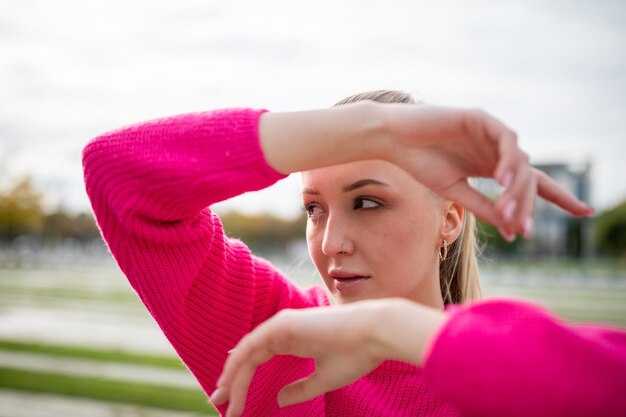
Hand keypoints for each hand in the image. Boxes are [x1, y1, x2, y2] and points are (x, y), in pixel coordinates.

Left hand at [210, 299, 445, 416]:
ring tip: (221, 397)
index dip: (243, 383)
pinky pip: (253, 344)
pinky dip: (240, 361)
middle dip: (231, 380)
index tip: (233, 406)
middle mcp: (284, 331)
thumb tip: (278, 399)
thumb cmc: (356, 355)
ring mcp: (282, 325)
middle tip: (218, 403)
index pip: (258, 361)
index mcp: (293, 341)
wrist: (374, 335)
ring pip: (247, 351)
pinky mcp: (284, 324)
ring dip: (232, 374)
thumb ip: (300, 389)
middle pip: (248, 356)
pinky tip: (231, 379)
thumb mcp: (323, 380)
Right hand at [261, 103, 592, 240]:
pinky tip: (502, 180)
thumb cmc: (419, 164)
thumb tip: (513, 229)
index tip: (584, 212)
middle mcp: (496, 150)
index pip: (533, 182)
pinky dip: (507, 161)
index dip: (558, 196)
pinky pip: (505, 140)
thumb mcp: (455, 192)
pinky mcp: (481, 118)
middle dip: (531, 204)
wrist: (393, 140)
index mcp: (491, 166)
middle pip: (529, 178)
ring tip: (509, 213)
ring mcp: (491, 133)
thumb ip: (484, 207)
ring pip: (520, 162)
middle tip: (523, 230)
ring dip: (517, 190)